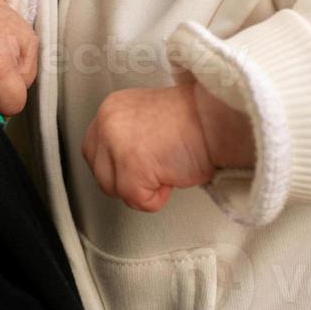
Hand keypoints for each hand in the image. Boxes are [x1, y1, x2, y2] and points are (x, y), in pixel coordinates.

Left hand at [81, 83, 253, 212]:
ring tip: (166, 168)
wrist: (216, 119)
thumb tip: (120, 166)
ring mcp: (117, 143)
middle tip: (156, 170)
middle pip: (100, 173)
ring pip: (116, 190)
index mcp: (111, 109)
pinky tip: (172, 175)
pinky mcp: (132, 165)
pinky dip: (158, 198)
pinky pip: (137, 200)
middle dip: (127, 181)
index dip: (116, 167)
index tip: (137, 167)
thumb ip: (127, 137)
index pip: (93, 150)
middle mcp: (108, 122)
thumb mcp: (147, 119)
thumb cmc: (195, 122)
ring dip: (143, 189)